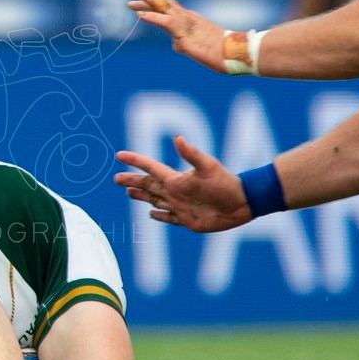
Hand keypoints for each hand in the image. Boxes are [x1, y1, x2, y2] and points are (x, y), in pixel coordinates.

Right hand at [114, 136, 250, 231]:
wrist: (242, 203)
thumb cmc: (226, 183)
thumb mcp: (208, 167)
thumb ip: (191, 154)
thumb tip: (178, 138)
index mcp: (176, 179)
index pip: (150, 168)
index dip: (135, 161)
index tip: (119, 156)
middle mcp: (175, 192)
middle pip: (147, 186)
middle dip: (132, 181)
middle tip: (116, 178)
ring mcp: (180, 206)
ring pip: (154, 200)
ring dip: (141, 196)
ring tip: (128, 193)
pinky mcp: (186, 220)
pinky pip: (168, 218)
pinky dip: (158, 216)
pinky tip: (151, 213)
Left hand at [121, 0, 223, 65]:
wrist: (238, 55)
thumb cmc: (222, 53)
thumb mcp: (198, 47)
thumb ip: (184, 44)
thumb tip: (176, 46)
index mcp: (189, 19)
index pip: (165, 4)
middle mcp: (186, 17)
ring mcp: (185, 25)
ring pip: (162, 7)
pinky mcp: (186, 37)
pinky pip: (167, 24)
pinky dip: (153, 17)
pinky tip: (139, 15)